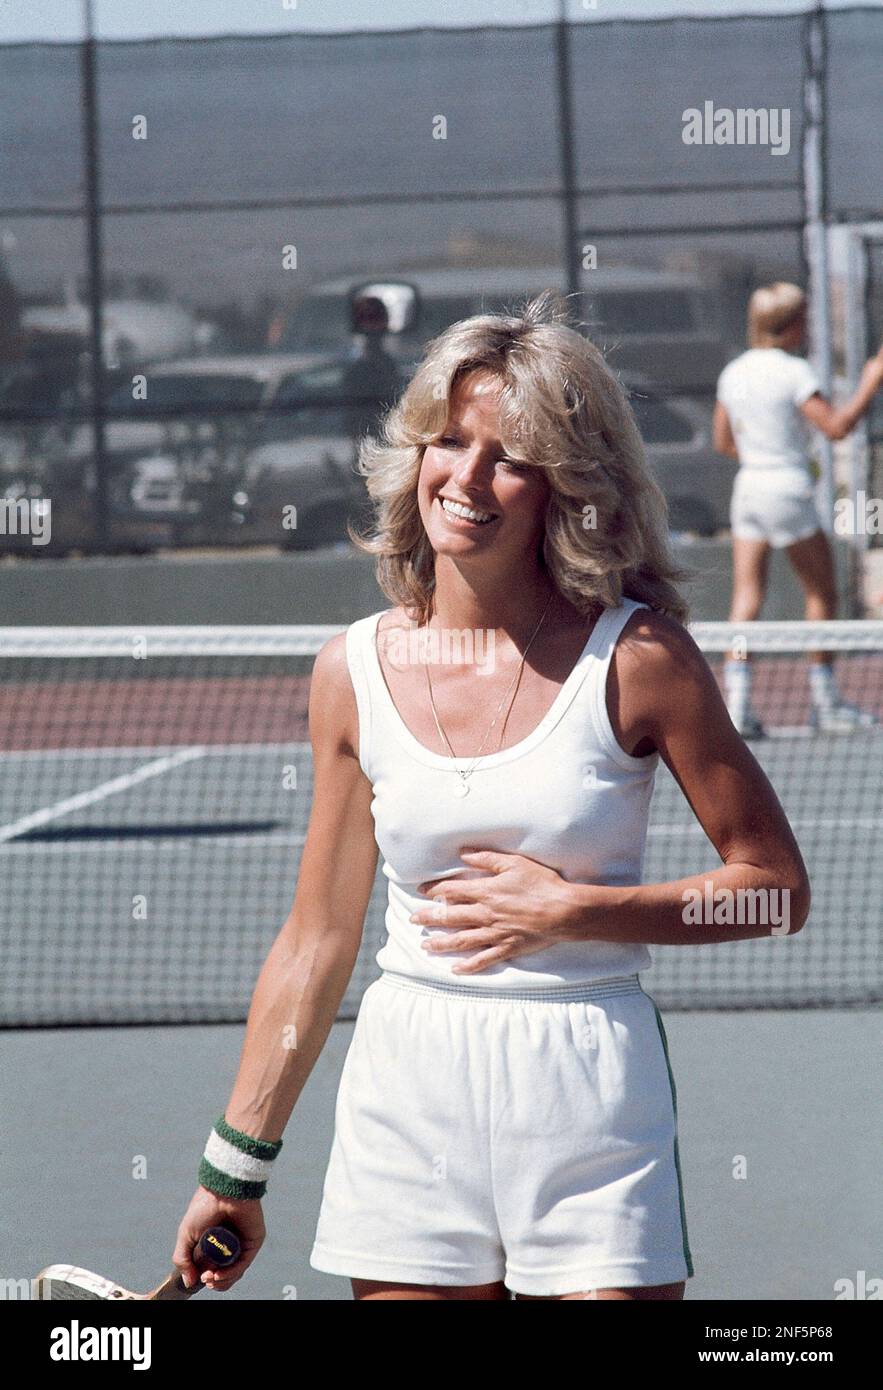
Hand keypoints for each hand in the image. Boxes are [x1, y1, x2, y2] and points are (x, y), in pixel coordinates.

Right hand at [172, 1186, 265, 1291]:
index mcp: (214, 1243)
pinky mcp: (253, 1242)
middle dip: (213, 1281)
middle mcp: (229, 1245)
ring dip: (222, 1281)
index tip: (199, 1278)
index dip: (205, 1277)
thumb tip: (189, 1283)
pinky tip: (219, 1275)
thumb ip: (183, 1259)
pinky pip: (243, 1263)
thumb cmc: (204, 1207)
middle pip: (224, 1274)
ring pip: (234, 1272)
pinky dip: (231, 1273)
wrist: (222, 1190)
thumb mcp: (186, 1235)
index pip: (212, 1268)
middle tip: (205, 1278)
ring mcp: (242, 1244)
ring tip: (211, 1278)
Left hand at [410, 849, 576, 973]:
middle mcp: (485, 914)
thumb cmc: (541, 884)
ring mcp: (495, 933)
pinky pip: (483, 959)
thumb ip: (487, 859)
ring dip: (441, 943)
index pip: (452, 891)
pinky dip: (468, 966)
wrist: (563, 911)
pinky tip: (456, 969)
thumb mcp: (515, 863)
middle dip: (429, 918)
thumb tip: (464, 854)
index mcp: (485, 892)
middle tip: (413, 919)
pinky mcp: (506, 947)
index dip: (434, 890)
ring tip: (425, 945)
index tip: (422, 891)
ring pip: (461, 940)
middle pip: (450, 917)